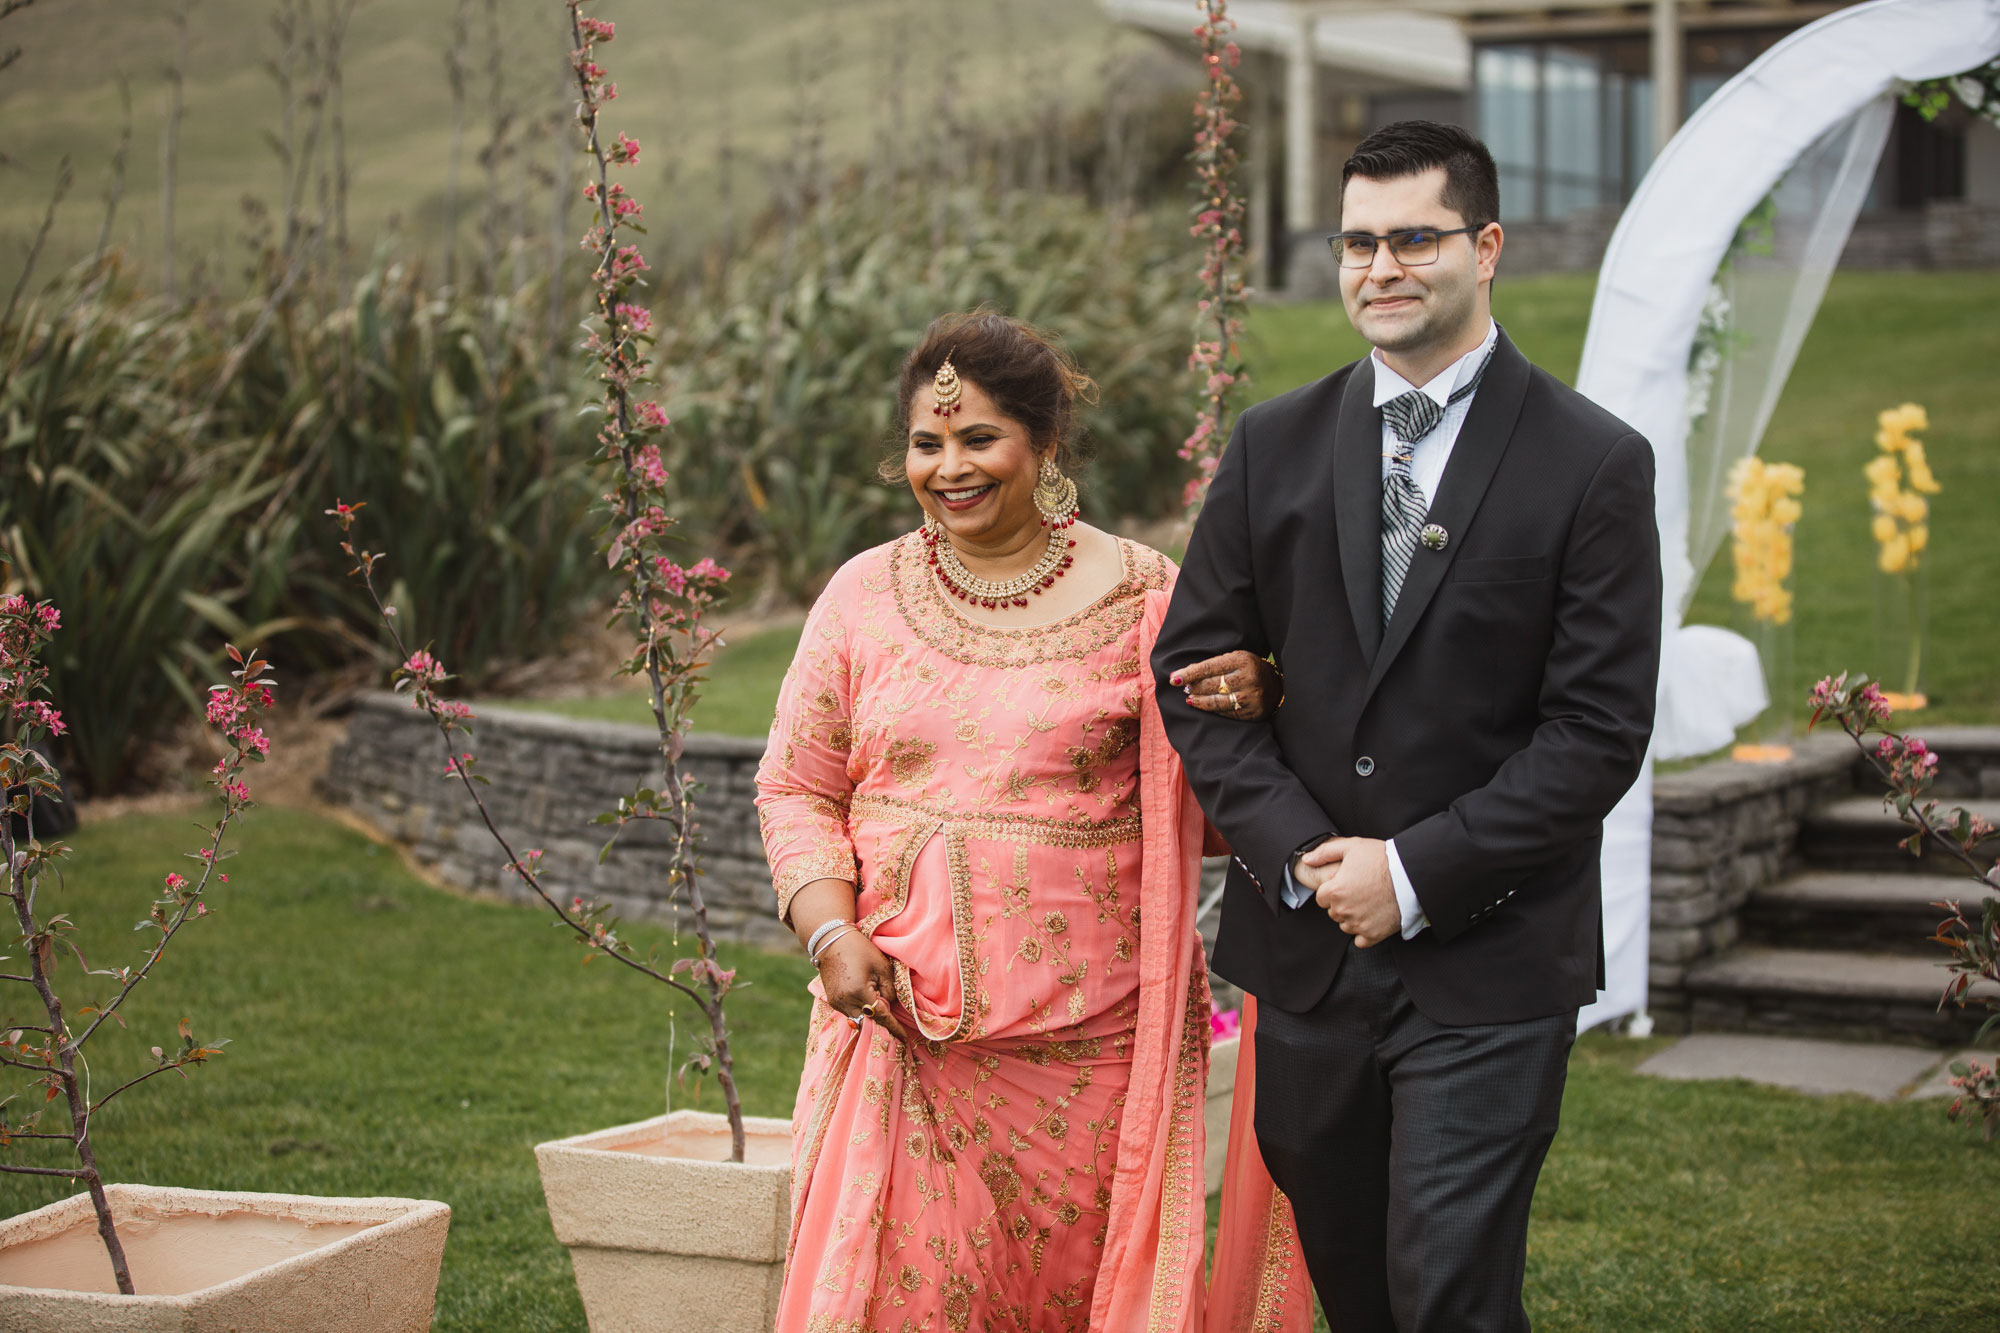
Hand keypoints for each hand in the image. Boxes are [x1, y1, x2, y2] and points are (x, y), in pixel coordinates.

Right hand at [816, 928, 910, 1042]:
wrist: (832, 941)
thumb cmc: (861, 950)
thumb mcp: (882, 967)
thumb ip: (889, 990)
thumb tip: (888, 1006)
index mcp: (859, 992)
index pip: (880, 1016)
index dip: (894, 1028)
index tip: (905, 1038)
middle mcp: (845, 1001)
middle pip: (868, 1022)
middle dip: (881, 1023)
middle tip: (896, 1025)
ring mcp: (836, 1003)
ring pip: (858, 1019)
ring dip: (869, 1016)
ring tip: (880, 1004)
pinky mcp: (832, 1001)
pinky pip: (850, 1013)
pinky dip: (860, 1011)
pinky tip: (867, 1001)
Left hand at [1171, 651, 1280, 720]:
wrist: (1278, 686)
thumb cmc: (1249, 669)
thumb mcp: (1236, 659)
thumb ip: (1214, 665)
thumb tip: (1185, 674)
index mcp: (1243, 659)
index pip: (1209, 667)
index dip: (1190, 673)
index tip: (1174, 679)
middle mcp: (1249, 678)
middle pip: (1211, 685)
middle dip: (1195, 687)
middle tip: (1185, 688)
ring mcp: (1251, 697)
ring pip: (1217, 702)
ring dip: (1199, 701)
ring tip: (1191, 698)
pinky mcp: (1252, 713)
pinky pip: (1226, 713)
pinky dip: (1213, 710)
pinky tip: (1205, 706)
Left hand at [1301, 837, 1399, 947]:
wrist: (1410, 876)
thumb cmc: (1382, 859)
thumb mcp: (1352, 847)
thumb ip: (1325, 852)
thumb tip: (1307, 859)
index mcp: (1335, 891)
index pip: (1321, 898)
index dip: (1332, 890)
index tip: (1345, 885)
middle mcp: (1344, 911)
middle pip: (1333, 912)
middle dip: (1342, 903)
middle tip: (1359, 891)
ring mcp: (1359, 924)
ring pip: (1345, 925)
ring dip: (1352, 917)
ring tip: (1368, 902)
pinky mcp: (1374, 934)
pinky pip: (1361, 940)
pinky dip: (1364, 933)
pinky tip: (1372, 919)